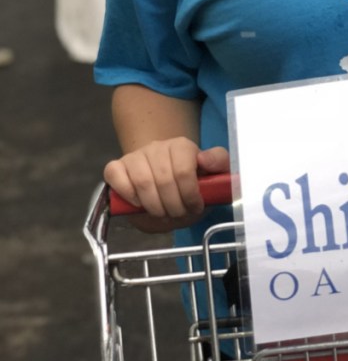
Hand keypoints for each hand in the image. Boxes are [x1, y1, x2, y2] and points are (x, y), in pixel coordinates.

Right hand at [103, 138, 229, 232]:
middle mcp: (157, 146)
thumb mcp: (212, 176)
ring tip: (162, 213)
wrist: (163, 186)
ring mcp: (136, 156)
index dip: (190, 196)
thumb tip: (205, 160)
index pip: (184, 171)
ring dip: (154, 206)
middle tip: (178, 214)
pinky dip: (128, 194)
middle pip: (164, 180)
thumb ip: (219, 163)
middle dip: (173, 206)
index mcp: (182, 146)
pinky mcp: (116, 166)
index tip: (194, 208)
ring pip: (142, 181)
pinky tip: (139, 203)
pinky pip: (116, 176)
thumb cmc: (188, 184)